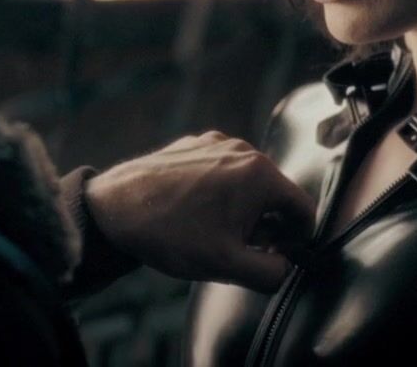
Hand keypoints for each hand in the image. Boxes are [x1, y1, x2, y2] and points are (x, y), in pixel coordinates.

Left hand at [85, 131, 315, 291]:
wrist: (114, 210)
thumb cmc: (171, 234)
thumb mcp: (228, 266)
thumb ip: (271, 273)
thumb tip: (284, 268)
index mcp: (259, 175)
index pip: (302, 208)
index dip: (298, 239)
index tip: (279, 256)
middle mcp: (242, 150)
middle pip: (274, 194)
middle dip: (266, 225)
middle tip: (241, 249)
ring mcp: (216, 143)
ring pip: (247, 182)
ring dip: (242, 209)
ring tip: (213, 233)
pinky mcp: (193, 144)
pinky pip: (221, 171)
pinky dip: (219, 193)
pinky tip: (195, 214)